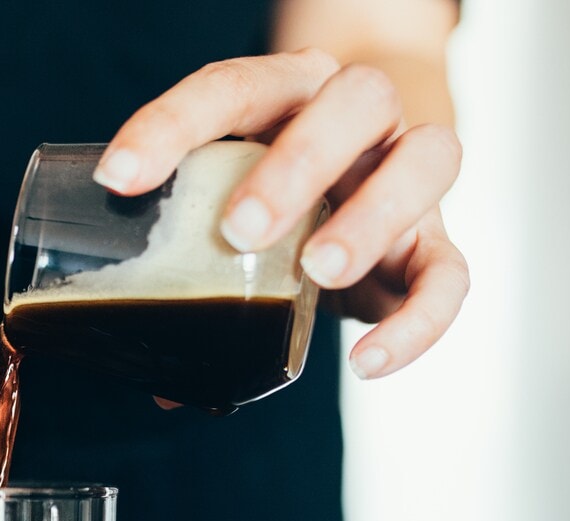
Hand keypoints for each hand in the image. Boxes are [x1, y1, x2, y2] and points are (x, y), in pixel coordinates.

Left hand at [94, 49, 468, 379]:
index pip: (233, 86)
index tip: (118, 178)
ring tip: (320, 271)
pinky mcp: (436, 241)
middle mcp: (361, 116)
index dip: (170, 126)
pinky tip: (368, 362)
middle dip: (298, 164)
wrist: (369, 181)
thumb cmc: (279, 191)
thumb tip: (165, 385)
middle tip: (241, 230)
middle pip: (355, 101)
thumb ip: (190, 268)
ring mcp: (407, 171)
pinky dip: (419, 320)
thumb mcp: (228, 201)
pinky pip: (451, 273)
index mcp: (290, 90)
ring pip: (428, 159)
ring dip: (371, 218)